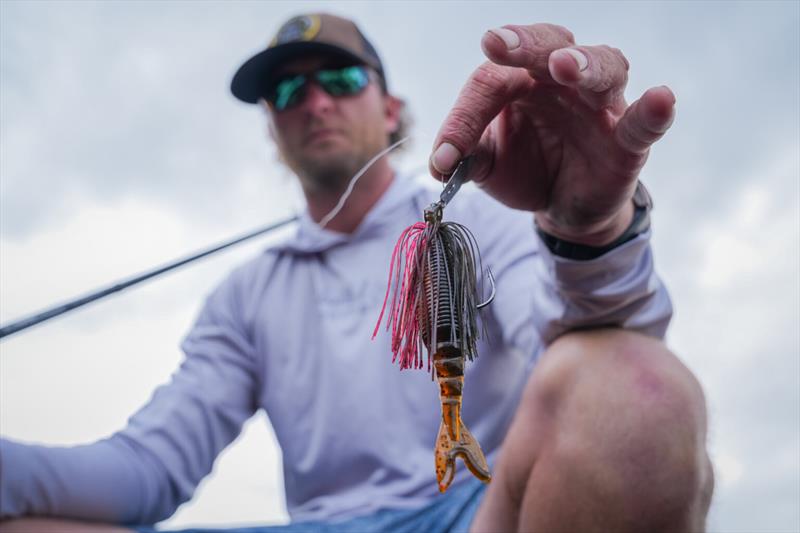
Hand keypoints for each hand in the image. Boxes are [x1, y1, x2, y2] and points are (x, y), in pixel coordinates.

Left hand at [429, 24, 674, 245]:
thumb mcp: (487, 164)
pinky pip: (644, 122)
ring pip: (603, 67)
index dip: (464, 118)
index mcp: (522, 79)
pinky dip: (653, 111)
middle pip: (551, 44)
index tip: (444, 158)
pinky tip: (660, 98)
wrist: (561, 207)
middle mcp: (563, 81)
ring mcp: (600, 106)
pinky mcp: (628, 142)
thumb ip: (467, 154)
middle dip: (525, 44)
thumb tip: (442, 162)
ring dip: (583, 64)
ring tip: (563, 66)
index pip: (491, 80)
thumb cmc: (524, 168)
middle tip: (497, 43)